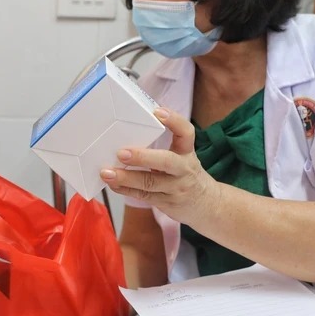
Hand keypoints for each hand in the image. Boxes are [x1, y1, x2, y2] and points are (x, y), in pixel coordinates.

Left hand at [100, 107, 220, 223]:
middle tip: (121, 153)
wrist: (207, 204)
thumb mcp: (182, 155)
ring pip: (150, 182)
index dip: (174, 120)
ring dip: (126, 177)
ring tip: (107, 172)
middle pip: (166, 161)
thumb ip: (164, 143)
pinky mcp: (165, 202)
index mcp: (186, 152)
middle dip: (142, 157)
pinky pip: (143, 196)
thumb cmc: (185, 172)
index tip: (158, 111)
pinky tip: (112, 184)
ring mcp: (175, 188)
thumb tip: (130, 126)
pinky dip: (125, 189)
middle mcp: (183, 169)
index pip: (186, 133)